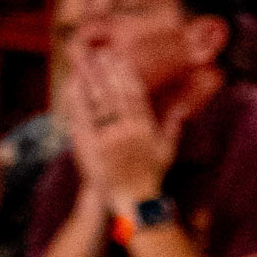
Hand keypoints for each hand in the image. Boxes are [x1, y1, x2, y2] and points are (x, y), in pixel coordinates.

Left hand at [66, 53, 180, 213]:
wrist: (133, 202)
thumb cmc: (150, 178)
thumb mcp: (167, 153)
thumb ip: (172, 128)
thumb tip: (182, 108)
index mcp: (145, 129)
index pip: (135, 94)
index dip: (126, 73)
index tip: (120, 57)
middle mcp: (128, 131)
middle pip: (115, 94)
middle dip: (108, 71)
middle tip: (100, 53)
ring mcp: (109, 140)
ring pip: (98, 103)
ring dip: (92, 80)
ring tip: (86, 63)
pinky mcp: (93, 149)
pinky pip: (83, 120)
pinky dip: (77, 101)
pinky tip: (73, 86)